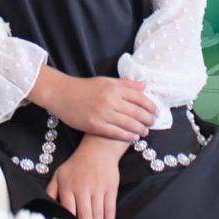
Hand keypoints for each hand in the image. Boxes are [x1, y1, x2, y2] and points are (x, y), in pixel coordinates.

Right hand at [29, 66, 155, 141]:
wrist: (62, 94)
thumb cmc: (84, 87)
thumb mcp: (105, 81)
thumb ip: (125, 84)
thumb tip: (144, 85)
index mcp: (114, 87)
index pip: (140, 98)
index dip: (151, 106)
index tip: (156, 111)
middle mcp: (111, 100)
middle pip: (137, 112)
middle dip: (148, 119)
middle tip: (152, 123)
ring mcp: (103, 113)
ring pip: (129, 124)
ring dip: (140, 129)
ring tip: (144, 131)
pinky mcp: (95, 125)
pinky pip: (116, 133)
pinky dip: (127, 136)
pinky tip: (133, 138)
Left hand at [47, 135, 125, 218]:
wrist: (98, 148)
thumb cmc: (76, 164)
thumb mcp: (59, 174)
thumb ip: (51, 191)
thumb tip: (45, 207)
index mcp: (67, 186)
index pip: (68, 211)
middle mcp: (82, 188)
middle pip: (84, 216)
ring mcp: (98, 189)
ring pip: (98, 215)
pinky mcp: (111, 189)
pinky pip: (110, 210)